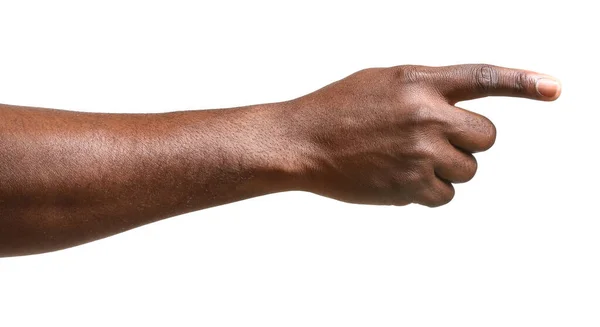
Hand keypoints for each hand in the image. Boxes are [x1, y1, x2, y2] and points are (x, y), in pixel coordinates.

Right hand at [284, 64, 560, 206]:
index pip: (483, 78)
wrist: (300, 142)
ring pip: (468, 170)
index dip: (524, 83)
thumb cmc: (336, 109)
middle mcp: (425, 115)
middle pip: (486, 137)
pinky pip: (445, 196)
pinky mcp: (408, 185)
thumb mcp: (383, 82)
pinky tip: (399, 179)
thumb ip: (425, 89)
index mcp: (419, 82)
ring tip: (408, 160)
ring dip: (447, 168)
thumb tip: (456, 108)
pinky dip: (429, 191)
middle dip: (467, 142)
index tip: (555, 89)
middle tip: (435, 141)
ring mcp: (418, 152)